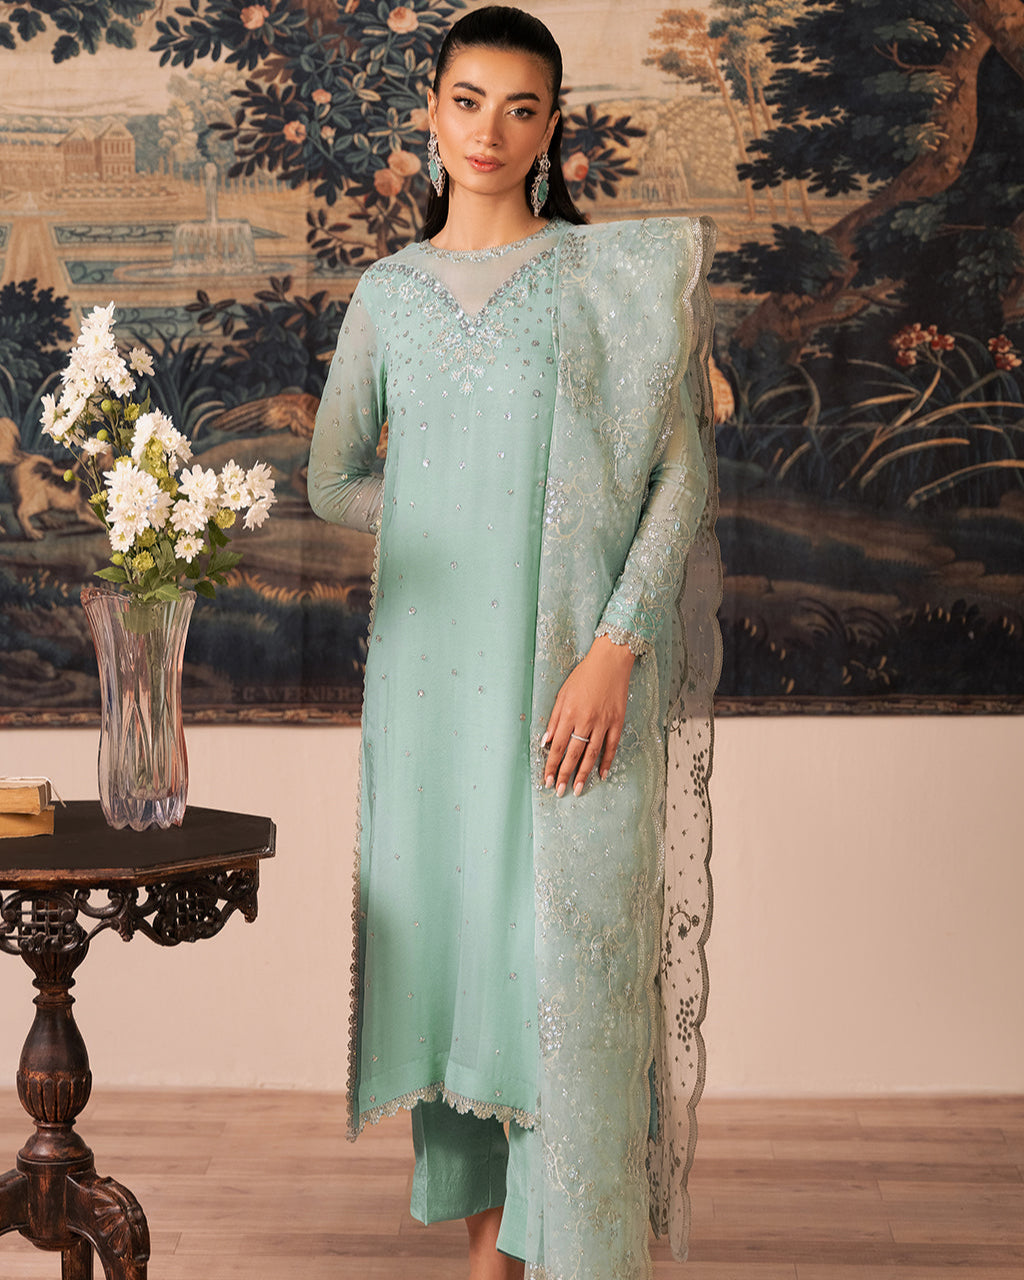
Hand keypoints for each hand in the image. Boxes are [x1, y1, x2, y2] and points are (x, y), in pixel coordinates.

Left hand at [542, 633, 634, 796]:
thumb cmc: (583, 676)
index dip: (551, 765)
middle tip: (559, 792)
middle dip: (564, 775)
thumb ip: (554, 719)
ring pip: (591, 754)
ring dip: (584, 774)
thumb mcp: (562, 694)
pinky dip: (606, 761)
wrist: (610, 662)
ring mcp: (603, 722)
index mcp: (569, 713)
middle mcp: (585, 721)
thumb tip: (545, 741)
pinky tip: (601, 774)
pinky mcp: (617, 722)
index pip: (557, 746)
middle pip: (573, 754)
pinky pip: (611, 746)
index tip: (546, 780)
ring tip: (578, 790)